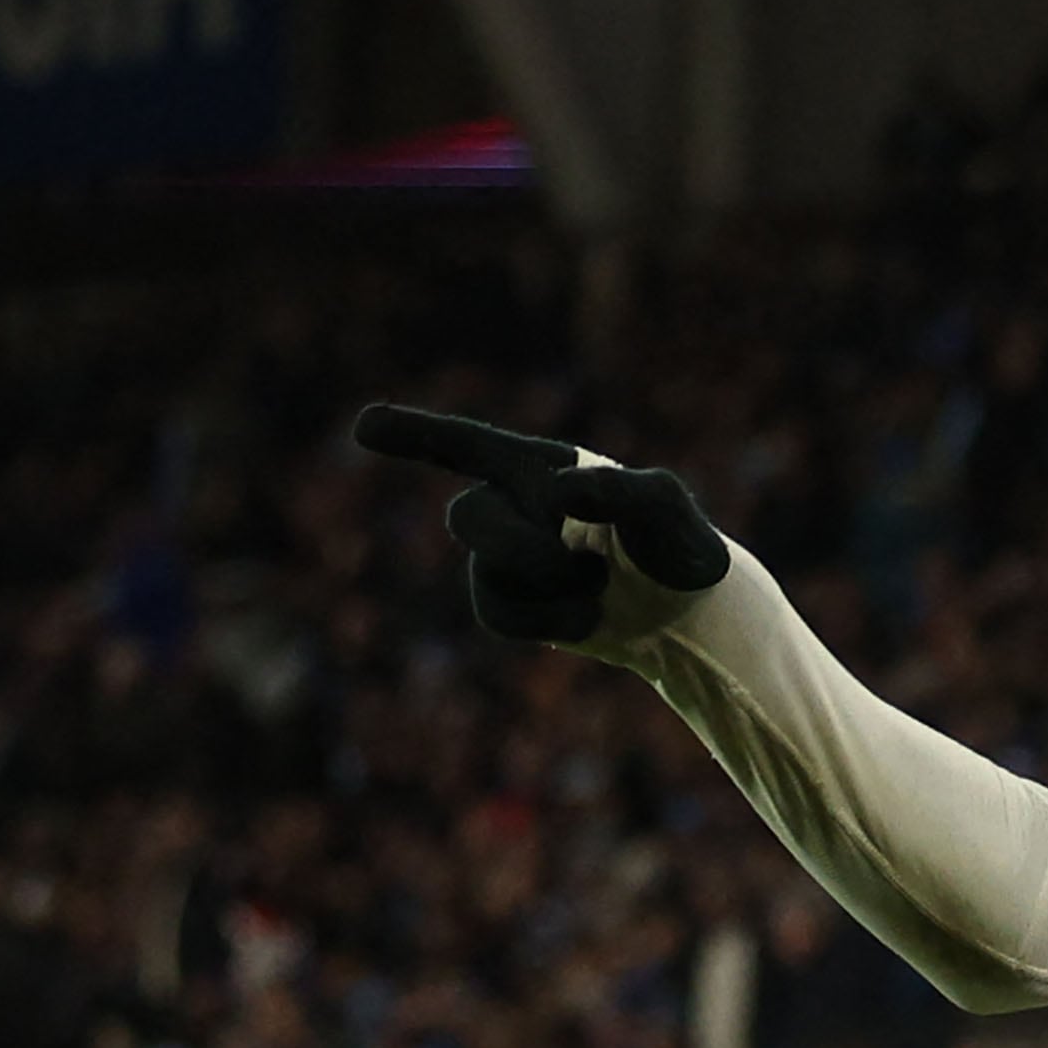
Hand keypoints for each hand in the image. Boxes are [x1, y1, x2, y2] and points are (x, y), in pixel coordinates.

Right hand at [351, 404, 727, 642]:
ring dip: (550, 588)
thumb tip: (558, 491)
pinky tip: (590, 618)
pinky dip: (549, 621)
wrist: (685, 611)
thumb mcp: (666, 510)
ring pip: (485, 574)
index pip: (465, 445)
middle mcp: (511, 504)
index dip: (413, 435)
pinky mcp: (513, 604)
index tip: (363, 426)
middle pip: (468, 518)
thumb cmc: (676, 543)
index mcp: (538, 466)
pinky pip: (499, 614)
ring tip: (600, 586)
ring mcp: (506, 556)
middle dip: (523, 549)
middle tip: (592, 570)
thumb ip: (621, 491)